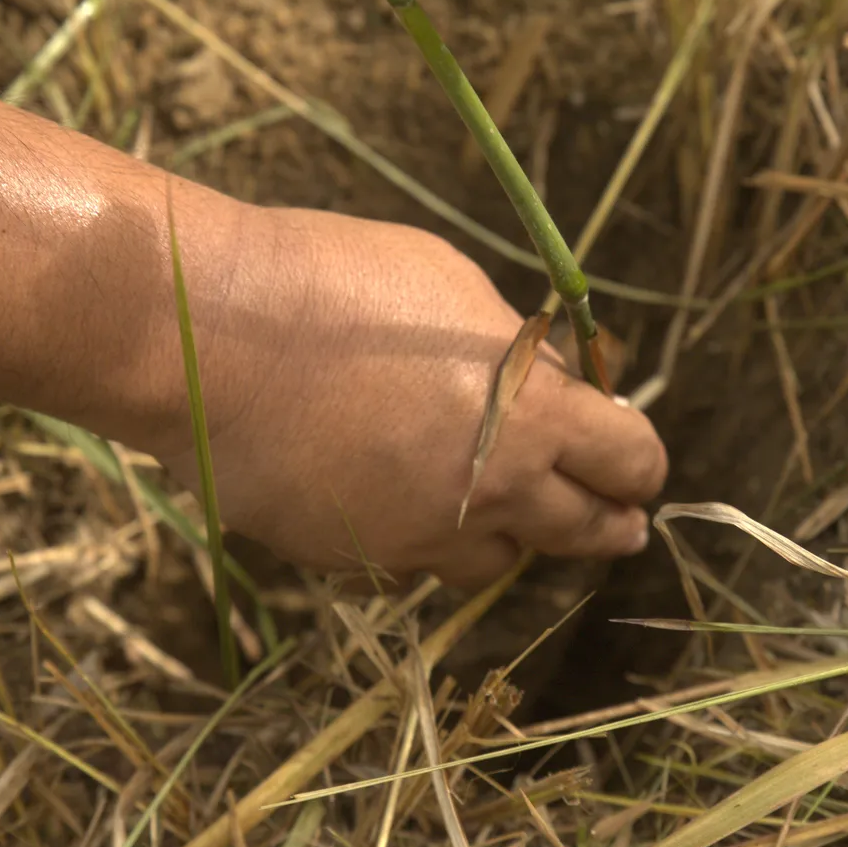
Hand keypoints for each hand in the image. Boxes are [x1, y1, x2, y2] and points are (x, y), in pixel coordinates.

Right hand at [146, 203, 668, 589]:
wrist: (206, 339)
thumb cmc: (334, 284)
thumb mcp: (453, 288)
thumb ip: (517, 353)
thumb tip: (551, 384)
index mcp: (532, 414)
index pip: (632, 462)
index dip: (640, 461)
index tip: (634, 457)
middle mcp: (490, 492)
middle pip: (584, 533)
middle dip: (605, 519)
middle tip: (616, 518)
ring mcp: (418, 537)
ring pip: (498, 562)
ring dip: (510, 534)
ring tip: (498, 503)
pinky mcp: (353, 559)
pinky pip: (412, 561)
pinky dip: (421, 537)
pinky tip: (398, 496)